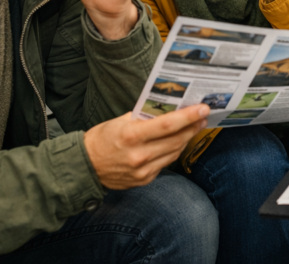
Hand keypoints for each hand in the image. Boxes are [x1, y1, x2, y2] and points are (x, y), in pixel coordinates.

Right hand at [84, 105, 209, 189]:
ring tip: (195, 126)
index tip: (203, 108)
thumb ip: (144, 116)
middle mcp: (139, 156)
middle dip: (193, 126)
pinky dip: (174, 151)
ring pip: (174, 152)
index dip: (188, 116)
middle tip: (203, 115)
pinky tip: (179, 141)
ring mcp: (143, 171)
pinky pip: (165, 163)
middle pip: (176, 140)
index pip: (167, 125)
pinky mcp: (144, 180)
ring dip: (187, 138)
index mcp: (131, 136)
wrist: (85, 167)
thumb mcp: (120, 121)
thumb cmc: (102, 139)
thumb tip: (167, 108)